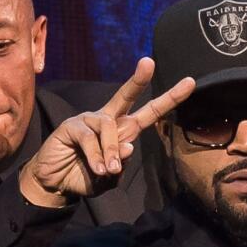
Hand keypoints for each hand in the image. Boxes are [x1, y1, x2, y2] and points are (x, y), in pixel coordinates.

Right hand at [20, 57, 194, 206]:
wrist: (55, 184)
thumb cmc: (85, 177)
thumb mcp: (109, 179)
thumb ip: (121, 166)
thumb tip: (129, 147)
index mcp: (122, 131)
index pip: (149, 113)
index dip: (169, 99)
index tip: (190, 83)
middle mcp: (107, 120)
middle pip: (126, 97)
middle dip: (139, 80)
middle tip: (149, 62)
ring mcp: (88, 120)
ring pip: (110, 128)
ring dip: (113, 151)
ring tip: (108, 170)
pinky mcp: (71, 126)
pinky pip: (90, 138)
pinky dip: (96, 155)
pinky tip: (97, 168)